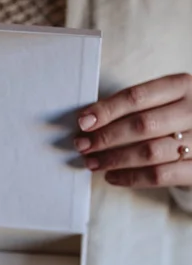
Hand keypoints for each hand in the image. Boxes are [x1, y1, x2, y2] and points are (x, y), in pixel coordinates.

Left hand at [75, 73, 191, 187]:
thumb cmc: (176, 122)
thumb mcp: (163, 104)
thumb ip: (134, 108)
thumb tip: (90, 121)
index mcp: (182, 86)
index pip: (137, 96)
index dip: (107, 110)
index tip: (83, 122)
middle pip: (142, 125)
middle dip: (106, 137)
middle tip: (83, 145)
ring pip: (149, 152)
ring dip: (114, 159)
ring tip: (92, 162)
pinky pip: (158, 175)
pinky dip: (130, 177)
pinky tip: (112, 177)